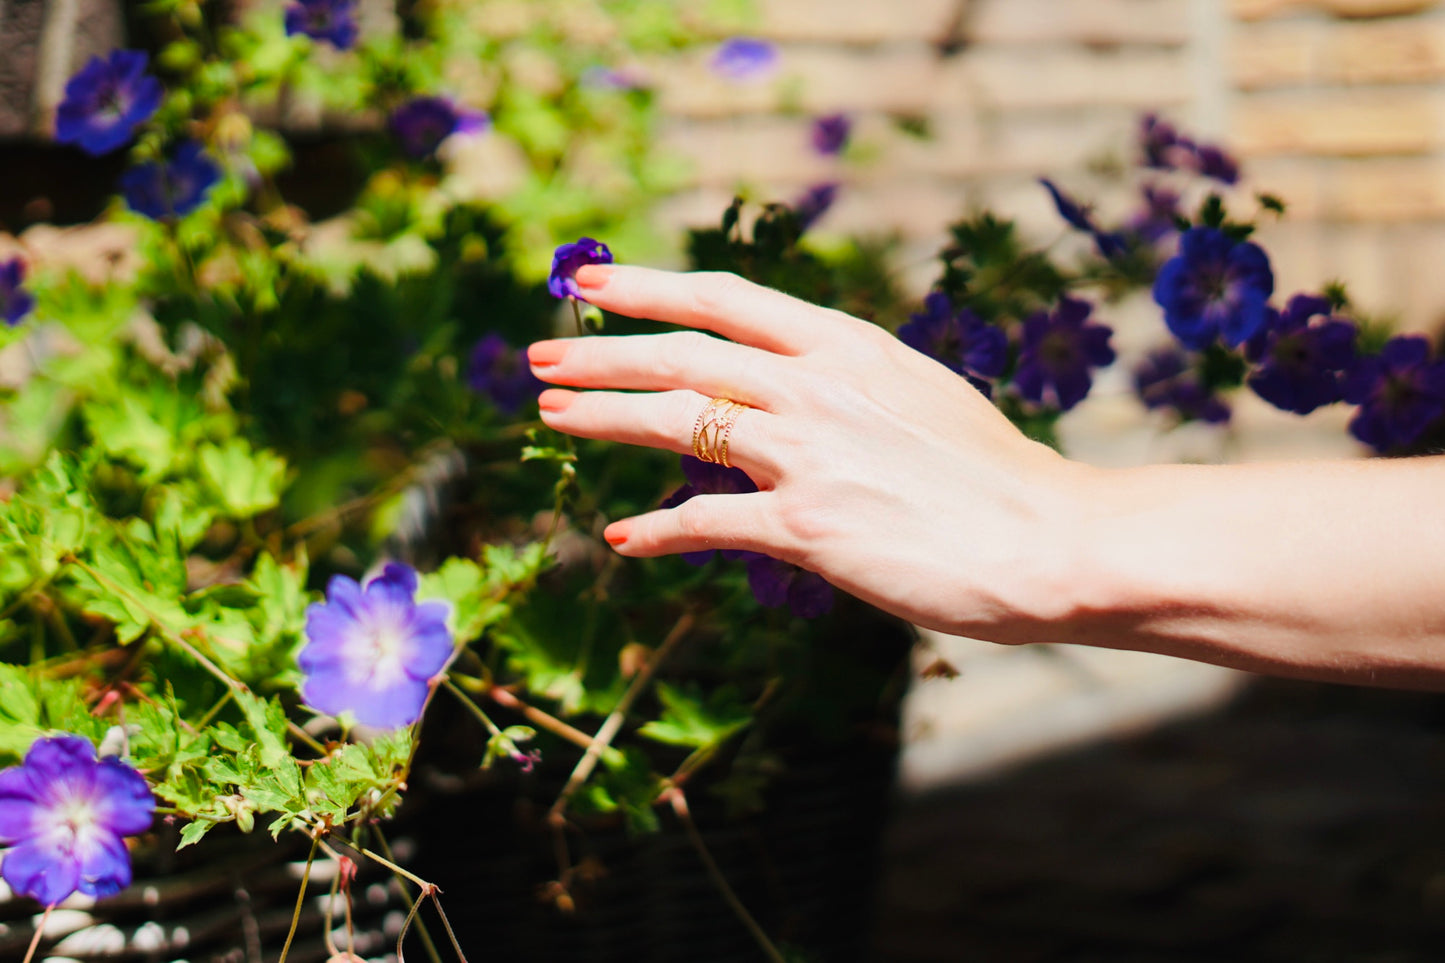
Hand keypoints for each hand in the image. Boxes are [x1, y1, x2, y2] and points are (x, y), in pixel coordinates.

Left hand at [528, 265, 1092, 639]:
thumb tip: (789, 387)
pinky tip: (624, 540)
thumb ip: (846, 386)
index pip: (725, 300)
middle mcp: (818, 387)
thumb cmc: (992, 476)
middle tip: (541, 355)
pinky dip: (658, 531)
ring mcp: (809, 454)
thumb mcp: (916, 397)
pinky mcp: (809, 526)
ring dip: (605, 416)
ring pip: (678, 421)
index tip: (593, 284)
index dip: (650, 288)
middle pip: (683, 354)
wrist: (1049, 538)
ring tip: (552, 415)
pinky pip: (708, 522)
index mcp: (846, 348)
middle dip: (601, 352)